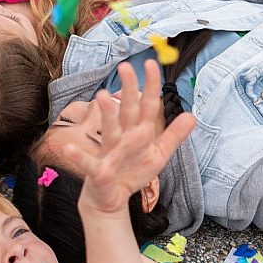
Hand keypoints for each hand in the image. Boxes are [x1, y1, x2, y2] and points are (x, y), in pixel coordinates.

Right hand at [67, 60, 196, 215]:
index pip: (147, 105)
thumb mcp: (158, 155)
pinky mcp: (99, 171)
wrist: (110, 198)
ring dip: (106, 115)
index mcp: (138, 132)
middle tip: (125, 67)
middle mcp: (122, 137)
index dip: (150, 86)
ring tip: (102, 97)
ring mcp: (109, 152)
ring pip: (109, 131)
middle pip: (127, 110)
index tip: (151, 63)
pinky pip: (89, 163)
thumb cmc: (132, 172)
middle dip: (127, 89)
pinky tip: (70, 148)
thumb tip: (192, 115)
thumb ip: (173, 136)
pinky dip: (79, 155)